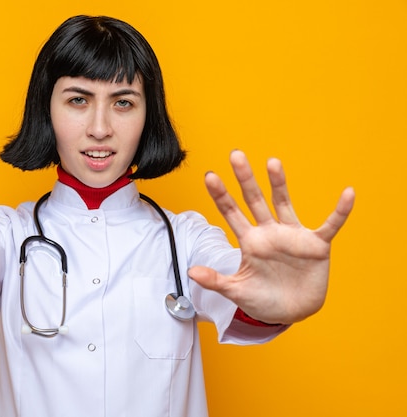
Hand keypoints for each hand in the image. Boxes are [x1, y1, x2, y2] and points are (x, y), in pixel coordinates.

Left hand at [188, 150, 354, 323]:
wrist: (290, 314)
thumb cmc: (262, 300)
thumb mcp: (236, 291)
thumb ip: (215, 280)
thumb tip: (191, 272)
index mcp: (249, 241)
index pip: (231, 212)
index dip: (221, 195)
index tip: (209, 176)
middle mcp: (269, 232)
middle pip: (255, 200)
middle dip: (245, 179)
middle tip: (235, 155)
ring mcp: (292, 236)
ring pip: (284, 204)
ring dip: (279, 183)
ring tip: (272, 162)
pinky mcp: (316, 245)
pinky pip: (330, 225)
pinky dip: (340, 211)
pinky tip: (347, 194)